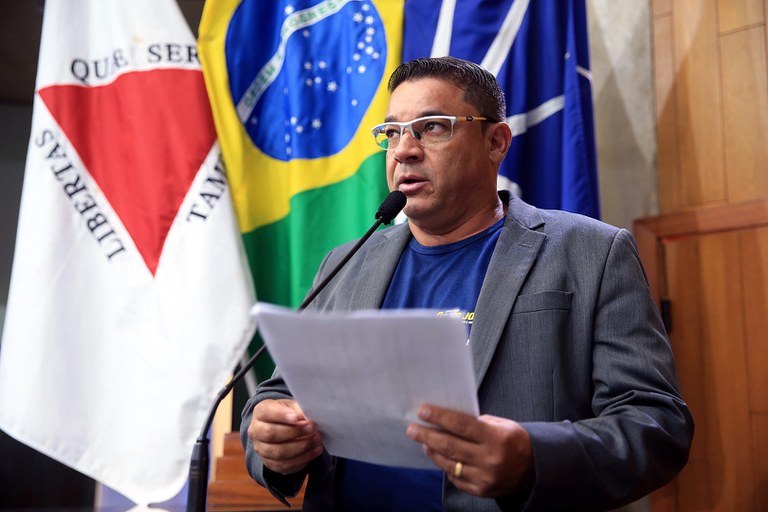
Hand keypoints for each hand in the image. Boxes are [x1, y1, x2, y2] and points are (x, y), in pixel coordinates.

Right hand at [247, 399, 323, 474]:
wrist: (283, 427)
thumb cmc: (288, 413)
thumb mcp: (292, 406)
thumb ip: (298, 410)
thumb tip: (307, 418)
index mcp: (260, 412)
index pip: (266, 412)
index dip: (281, 415)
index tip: (296, 417)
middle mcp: (256, 431)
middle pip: (270, 434)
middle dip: (294, 432)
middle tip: (311, 428)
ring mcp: (261, 449)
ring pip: (279, 452)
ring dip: (301, 447)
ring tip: (317, 439)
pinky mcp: (270, 464)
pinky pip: (286, 465)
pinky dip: (303, 458)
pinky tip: (315, 450)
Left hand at [406, 404, 533, 496]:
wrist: (536, 468)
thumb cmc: (514, 440)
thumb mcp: (500, 424)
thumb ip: (475, 423)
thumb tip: (446, 419)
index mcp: (495, 438)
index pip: (461, 425)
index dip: (439, 417)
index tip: (422, 411)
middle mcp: (489, 459)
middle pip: (449, 446)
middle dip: (427, 436)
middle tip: (412, 429)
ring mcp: (484, 478)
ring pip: (448, 463)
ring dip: (432, 451)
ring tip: (423, 441)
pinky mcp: (481, 491)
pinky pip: (455, 478)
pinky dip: (445, 466)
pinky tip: (439, 456)